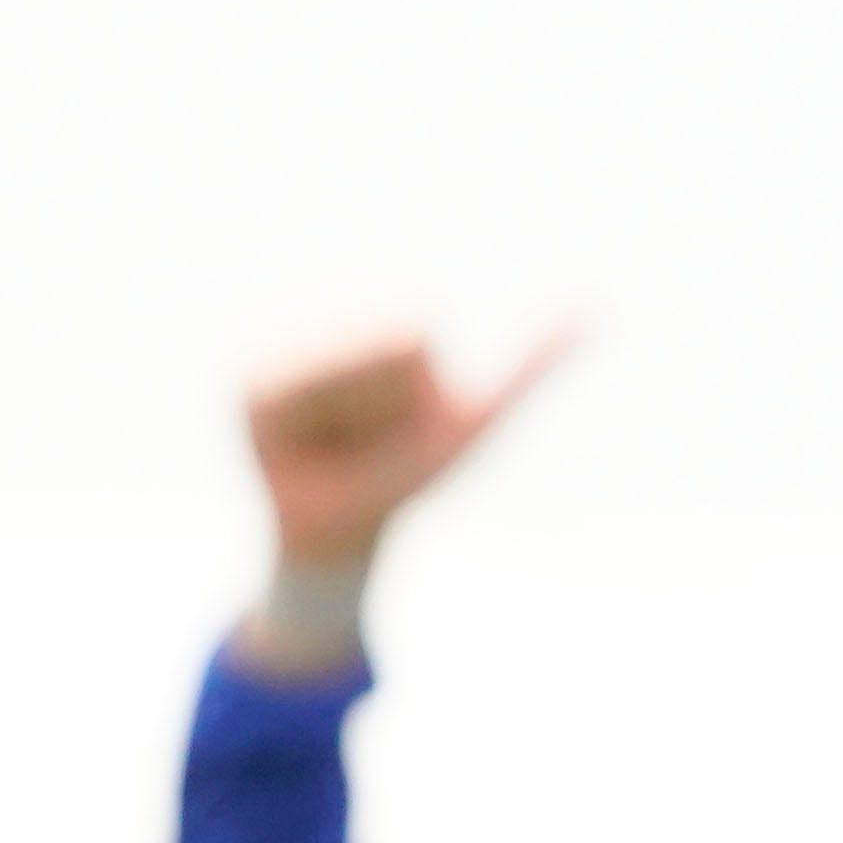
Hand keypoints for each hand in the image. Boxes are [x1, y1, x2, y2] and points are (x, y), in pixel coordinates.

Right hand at [246, 327, 569, 576]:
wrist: (343, 529)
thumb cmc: (406, 474)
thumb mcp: (474, 423)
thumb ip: (526, 368)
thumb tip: (592, 314)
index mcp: (397, 329)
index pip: (411, 335)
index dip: (416, 386)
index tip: (412, 415)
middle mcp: (339, 326)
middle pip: (368, 348)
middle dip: (378, 401)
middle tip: (370, 434)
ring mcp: (291, 350)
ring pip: (326, 370)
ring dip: (338, 416)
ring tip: (335, 437)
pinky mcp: (250, 380)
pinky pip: (283, 392)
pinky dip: (297, 425)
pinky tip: (294, 443)